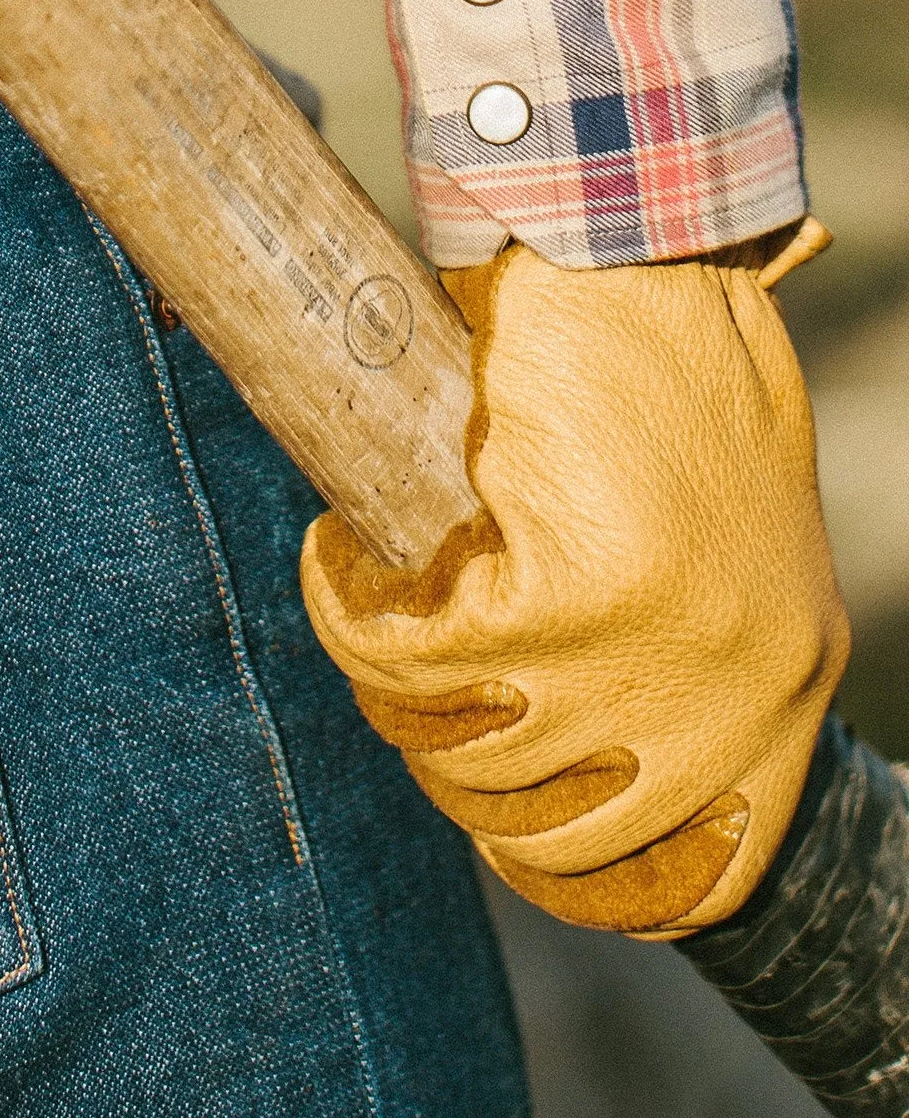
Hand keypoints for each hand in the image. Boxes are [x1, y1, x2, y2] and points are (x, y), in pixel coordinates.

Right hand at [300, 234, 849, 935]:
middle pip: (538, 822)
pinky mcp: (564, 594)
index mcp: (784, 682)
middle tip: (397, 678)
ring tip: (362, 608)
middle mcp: (731, 691)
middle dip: (442, 765)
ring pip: (457, 748)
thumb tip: (590, 733)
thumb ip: (683, 629)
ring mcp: (653, 655)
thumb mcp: (725, 517)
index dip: (584, 883)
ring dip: (383, 691)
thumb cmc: (676, 354)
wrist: (639, 234)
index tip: (504, 842)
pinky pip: (403, 657)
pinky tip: (334, 559)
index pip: (696, 877)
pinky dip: (345, 614)